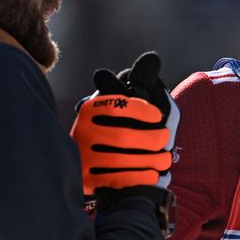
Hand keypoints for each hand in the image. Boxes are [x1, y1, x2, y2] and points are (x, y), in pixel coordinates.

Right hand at [70, 52, 179, 194]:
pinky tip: (152, 175)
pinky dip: (139, 177)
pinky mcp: (87, 180)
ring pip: (122, 159)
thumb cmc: (107, 129)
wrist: (74, 161)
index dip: (142, 111)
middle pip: (123, 136)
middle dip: (151, 139)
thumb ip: (134, 84)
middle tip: (165, 140)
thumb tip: (152, 60)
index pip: (118, 106)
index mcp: (90, 110)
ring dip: (150, 160)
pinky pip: (117, 179)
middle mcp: (82, 131)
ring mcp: (82, 157)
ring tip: (164, 160)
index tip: (158, 116)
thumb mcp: (113, 106)